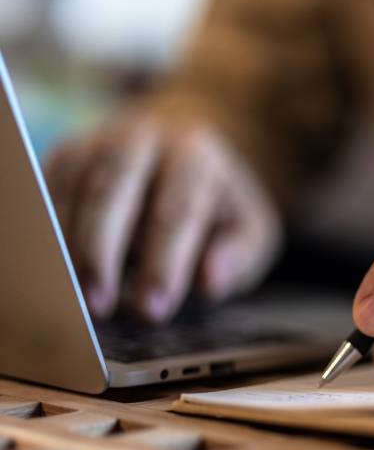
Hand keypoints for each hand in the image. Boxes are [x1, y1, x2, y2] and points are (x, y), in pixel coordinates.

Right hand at [44, 112, 280, 322]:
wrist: (191, 149)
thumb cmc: (221, 203)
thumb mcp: (250, 228)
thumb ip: (238, 255)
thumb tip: (210, 280)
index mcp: (195, 155)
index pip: (177, 210)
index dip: (164, 263)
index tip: (154, 310)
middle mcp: (143, 140)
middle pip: (111, 191)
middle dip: (101, 251)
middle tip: (99, 306)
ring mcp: (99, 144)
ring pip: (71, 190)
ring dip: (67, 247)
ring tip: (75, 299)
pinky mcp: (68, 157)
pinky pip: (47, 193)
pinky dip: (49, 234)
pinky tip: (58, 274)